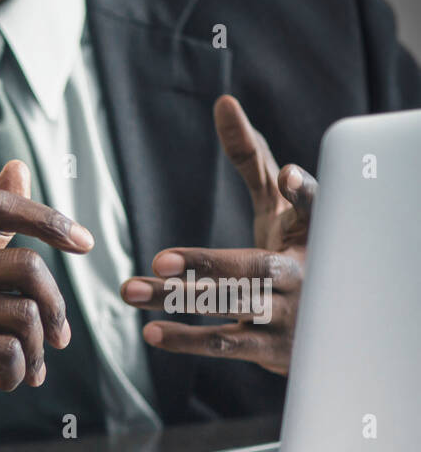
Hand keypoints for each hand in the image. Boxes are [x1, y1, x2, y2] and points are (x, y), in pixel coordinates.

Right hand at [0, 161, 92, 451]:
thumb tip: (18, 167)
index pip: (0, 207)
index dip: (49, 219)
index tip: (84, 243)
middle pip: (27, 267)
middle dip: (56, 308)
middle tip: (59, 338)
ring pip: (23, 316)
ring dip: (38, 351)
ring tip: (31, 367)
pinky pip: (5, 351)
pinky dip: (18, 371)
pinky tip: (8, 381)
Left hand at [121, 95, 317, 374]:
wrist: (321, 324)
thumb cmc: (292, 248)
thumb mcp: (277, 203)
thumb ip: (251, 157)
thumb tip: (224, 102)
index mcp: (311, 233)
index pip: (313, 208)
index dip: (303, 192)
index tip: (286, 175)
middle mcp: (304, 273)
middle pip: (251, 268)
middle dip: (204, 265)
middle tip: (157, 260)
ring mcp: (289, 314)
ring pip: (230, 306)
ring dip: (178, 300)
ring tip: (130, 290)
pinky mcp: (272, 349)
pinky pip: (226, 345)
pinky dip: (188, 339)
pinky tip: (151, 330)